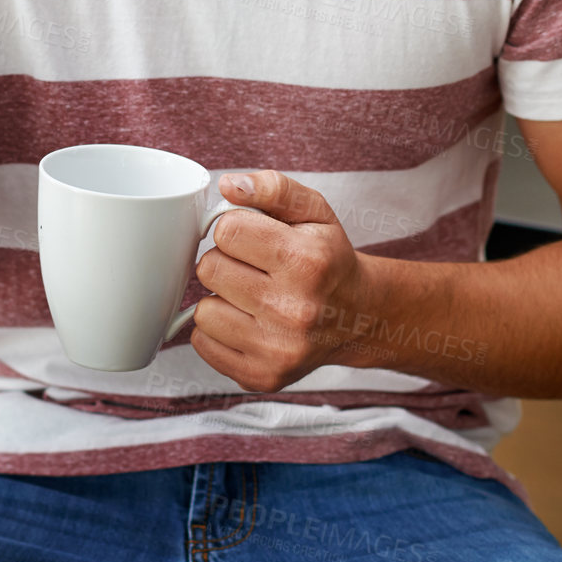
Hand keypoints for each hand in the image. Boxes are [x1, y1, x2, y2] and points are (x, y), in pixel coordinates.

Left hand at [189, 171, 362, 391]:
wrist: (359, 317)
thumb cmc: (329, 259)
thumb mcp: (314, 211)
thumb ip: (272, 188)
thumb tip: (228, 186)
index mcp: (307, 260)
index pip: (227, 231)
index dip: (234, 229)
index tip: (251, 237)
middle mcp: (295, 309)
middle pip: (210, 269)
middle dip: (224, 262)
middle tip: (252, 267)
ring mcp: (279, 349)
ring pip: (203, 311)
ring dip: (220, 299)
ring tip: (250, 297)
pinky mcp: (263, 376)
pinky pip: (203, 344)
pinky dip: (218, 330)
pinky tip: (247, 322)